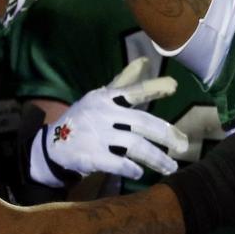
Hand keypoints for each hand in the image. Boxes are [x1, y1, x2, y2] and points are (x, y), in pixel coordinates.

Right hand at [31, 57, 188, 185]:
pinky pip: (116, 163)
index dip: (154, 88)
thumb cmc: (83, 119)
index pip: (134, 91)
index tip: (174, 87)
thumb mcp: (100, 98)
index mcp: (107, 98)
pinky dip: (130, 168)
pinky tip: (140, 172)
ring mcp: (97, 136)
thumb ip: (125, 83)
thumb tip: (145, 61)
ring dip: (156, 157)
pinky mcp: (91, 157)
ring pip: (134, 145)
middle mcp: (104, 114)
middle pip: (142, 123)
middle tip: (183, 145)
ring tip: (170, 167)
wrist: (50, 146)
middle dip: (166, 134)